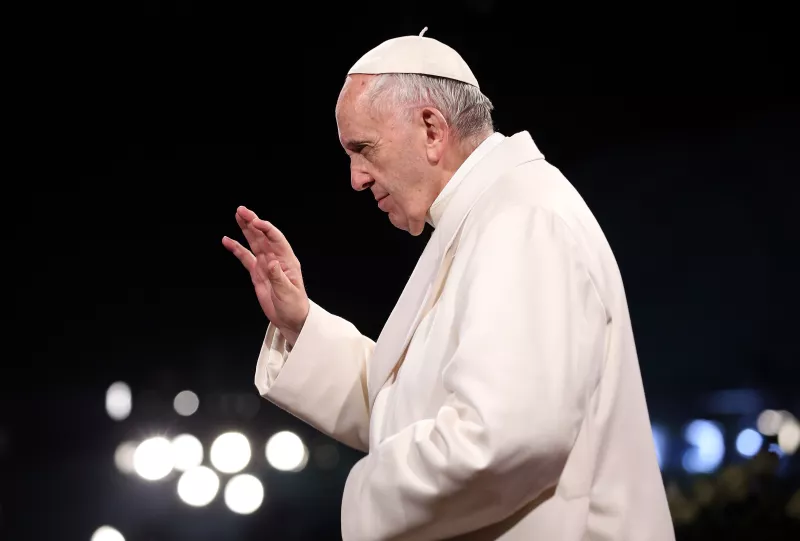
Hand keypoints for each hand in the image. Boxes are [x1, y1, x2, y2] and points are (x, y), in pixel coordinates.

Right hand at [223, 206, 309, 345]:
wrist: (291, 320)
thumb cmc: (295, 307)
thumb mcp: (288, 293)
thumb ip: (278, 277)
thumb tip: (271, 263)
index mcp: (287, 261)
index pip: (276, 239)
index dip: (266, 229)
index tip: (255, 221)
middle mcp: (276, 259)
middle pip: (263, 236)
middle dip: (253, 222)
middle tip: (242, 210)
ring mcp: (266, 265)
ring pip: (254, 243)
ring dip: (246, 229)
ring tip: (237, 216)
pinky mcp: (257, 273)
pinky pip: (245, 258)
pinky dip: (237, 249)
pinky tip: (228, 241)